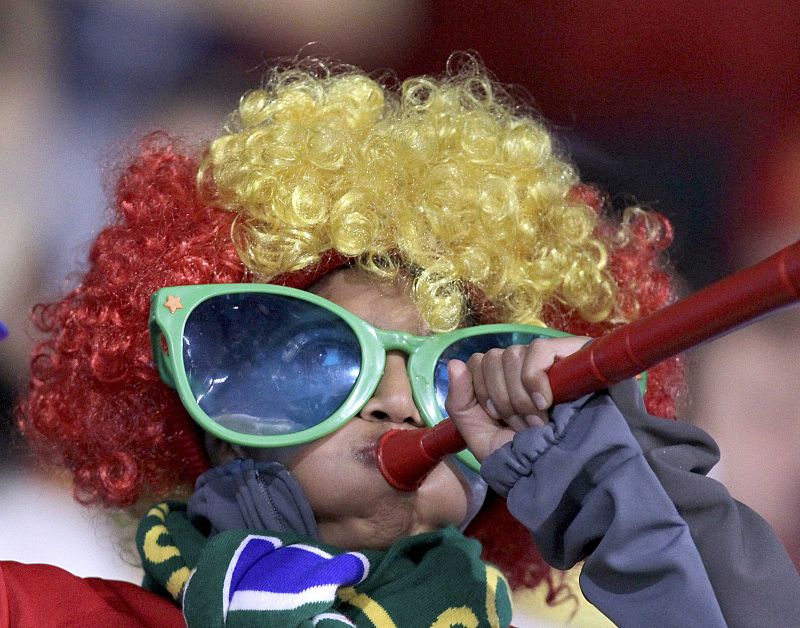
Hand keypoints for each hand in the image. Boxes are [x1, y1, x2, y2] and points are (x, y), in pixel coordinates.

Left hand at [445, 335, 589, 461]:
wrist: (561, 468)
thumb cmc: (522, 455)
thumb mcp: (479, 434)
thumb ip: (459, 402)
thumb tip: (453, 363)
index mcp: (501, 380)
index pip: (476, 362)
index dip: (481, 391)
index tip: (497, 418)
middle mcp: (522, 364)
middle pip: (491, 358)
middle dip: (502, 399)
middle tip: (521, 426)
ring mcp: (547, 357)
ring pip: (512, 355)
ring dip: (520, 397)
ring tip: (538, 422)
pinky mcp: (571, 351)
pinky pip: (537, 349)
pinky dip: (534, 379)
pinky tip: (545, 402)